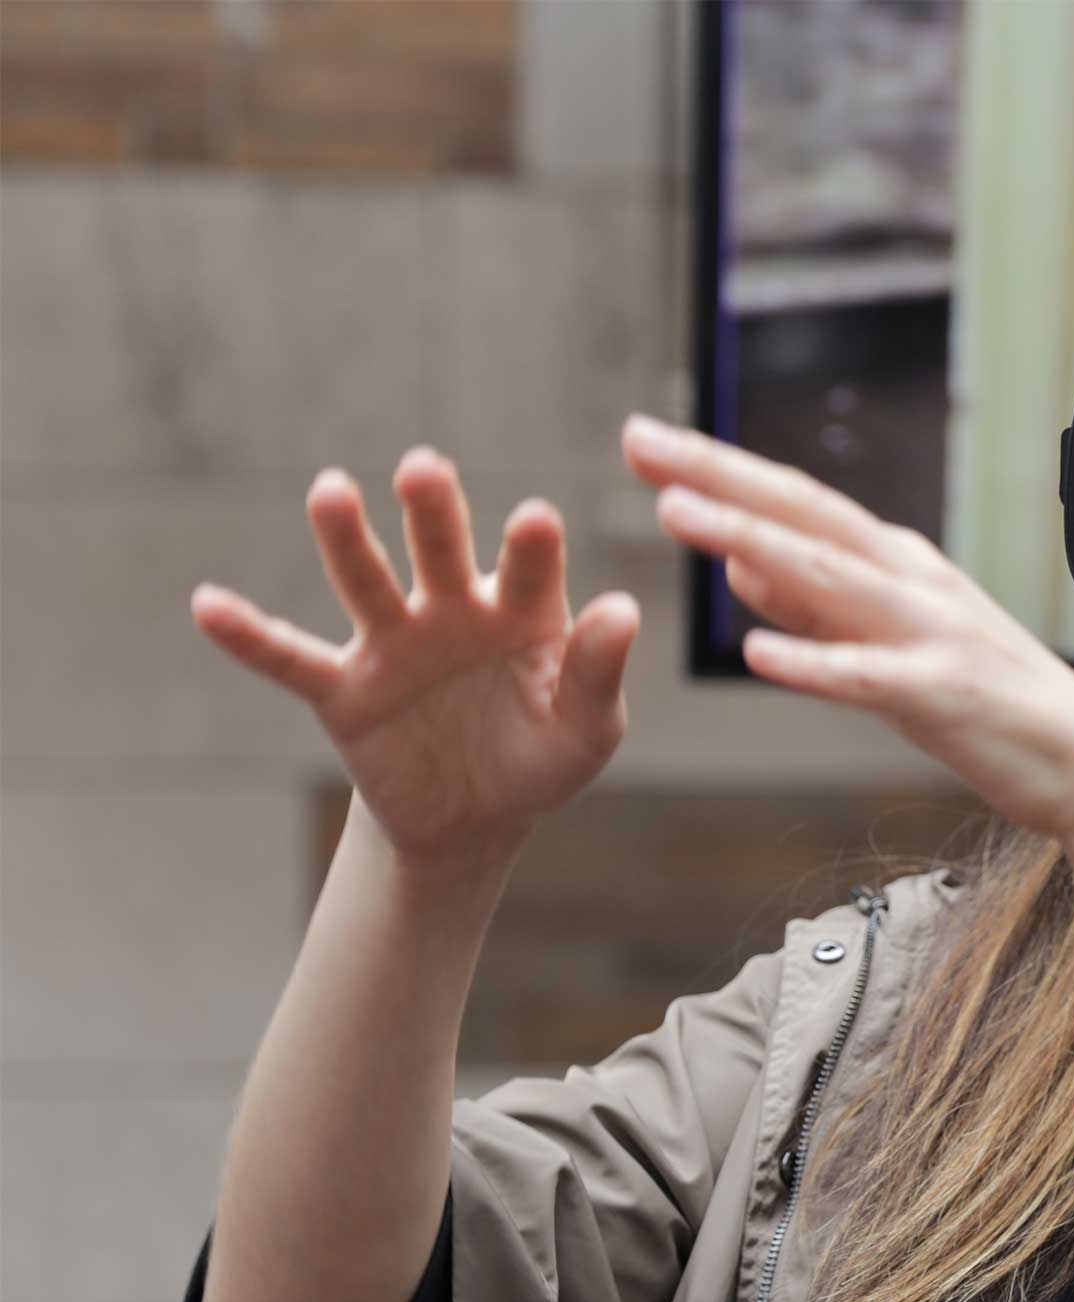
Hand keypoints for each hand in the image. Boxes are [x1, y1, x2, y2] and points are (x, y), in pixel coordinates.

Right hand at [190, 450, 640, 868]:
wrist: (477, 816)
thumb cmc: (542, 757)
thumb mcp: (586, 731)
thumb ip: (598, 674)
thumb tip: (623, 609)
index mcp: (522, 610)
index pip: (528, 569)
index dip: (530, 547)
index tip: (534, 521)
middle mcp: (453, 610)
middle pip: (440, 550)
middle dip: (432, 512)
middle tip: (424, 470)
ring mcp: (394, 644)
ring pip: (365, 582)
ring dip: (346, 539)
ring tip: (330, 490)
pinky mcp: (345, 691)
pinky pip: (291, 660)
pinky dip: (249, 636)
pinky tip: (207, 604)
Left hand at [624, 416, 1073, 841]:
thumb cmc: (988, 704)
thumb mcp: (889, 640)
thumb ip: (815, 605)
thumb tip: (737, 564)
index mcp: (895, 562)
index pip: (796, 501)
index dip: (719, 468)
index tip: (648, 440)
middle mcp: (910, 579)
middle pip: (802, 514)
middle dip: (716, 474)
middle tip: (639, 439)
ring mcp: (928, 632)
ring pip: (827, 575)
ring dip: (749, 541)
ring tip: (676, 515)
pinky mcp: (942, 693)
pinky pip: (866, 676)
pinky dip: (813, 661)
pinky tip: (758, 652)